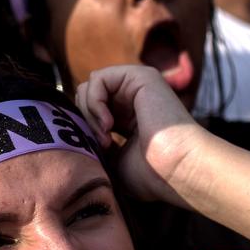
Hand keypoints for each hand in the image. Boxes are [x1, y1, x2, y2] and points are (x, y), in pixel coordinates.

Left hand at [74, 65, 203, 204]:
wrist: (177, 169)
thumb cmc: (151, 175)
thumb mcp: (113, 160)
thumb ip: (93, 142)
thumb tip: (72, 132)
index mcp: (129, 117)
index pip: (90, 111)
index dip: (84, 129)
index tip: (96, 151)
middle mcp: (134, 98)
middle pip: (86, 96)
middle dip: (85, 120)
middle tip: (101, 144)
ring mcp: (137, 85)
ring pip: (89, 87)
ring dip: (89, 114)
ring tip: (105, 137)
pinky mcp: (140, 75)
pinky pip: (97, 79)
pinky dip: (94, 102)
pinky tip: (108, 124)